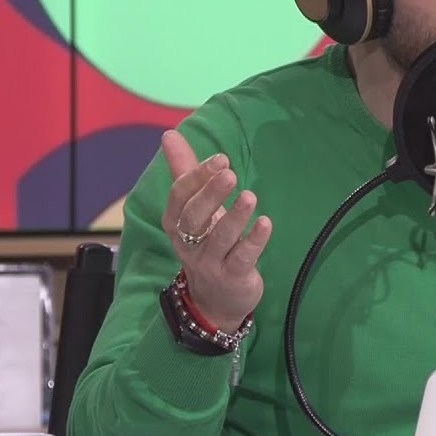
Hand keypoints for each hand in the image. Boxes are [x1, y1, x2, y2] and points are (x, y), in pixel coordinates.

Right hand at [160, 130, 272, 333]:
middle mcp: (188, 243)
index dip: (197, 177)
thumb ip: (184, 172)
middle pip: (194, 217)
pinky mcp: (232, 277)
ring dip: (235, 216)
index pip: (179, 197)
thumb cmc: (206, 243)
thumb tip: (169, 134)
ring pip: (219, 238)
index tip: (221, 159)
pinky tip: (266, 224)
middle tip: (230, 173)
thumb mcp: (194, 209)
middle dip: (211, 194)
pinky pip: (242, 258)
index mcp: (176, 223)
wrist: (216, 301)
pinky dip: (254, 241)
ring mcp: (209, 263)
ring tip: (250, 196)